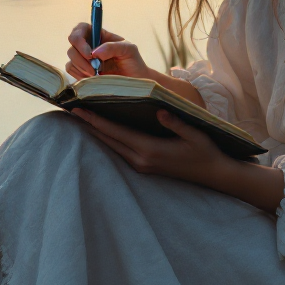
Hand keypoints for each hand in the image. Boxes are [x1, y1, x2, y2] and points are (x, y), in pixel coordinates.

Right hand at [66, 23, 150, 79]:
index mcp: (99, 35)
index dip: (80, 39)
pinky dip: (79, 75)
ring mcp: (84, 58)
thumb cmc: (133, 62)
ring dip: (81, 68)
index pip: (81, 28)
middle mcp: (89, 44)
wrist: (134, 81)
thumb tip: (95, 52)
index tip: (90, 54)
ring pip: (70, 58)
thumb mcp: (128, 50)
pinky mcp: (81, 70)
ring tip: (96, 75)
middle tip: (94, 70)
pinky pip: (71, 70)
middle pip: (72, 45)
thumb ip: (112, 47)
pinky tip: (92, 79)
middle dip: (81, 58)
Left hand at [71, 107, 230, 185]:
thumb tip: (160, 109)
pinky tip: (101, 129)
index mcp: (150, 151)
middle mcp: (141, 160)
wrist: (215, 175)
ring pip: (112, 146)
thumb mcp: (195, 134)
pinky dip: (108, 137)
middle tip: (70, 109)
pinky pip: (120, 150)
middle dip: (88, 124)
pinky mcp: (144, 166)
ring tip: (80, 117)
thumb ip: (177, 122)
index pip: (116, 132)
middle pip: (108, 139)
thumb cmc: (206, 152)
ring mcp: (141, 165)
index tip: (78, 109)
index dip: (95, 120)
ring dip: (96, 131)